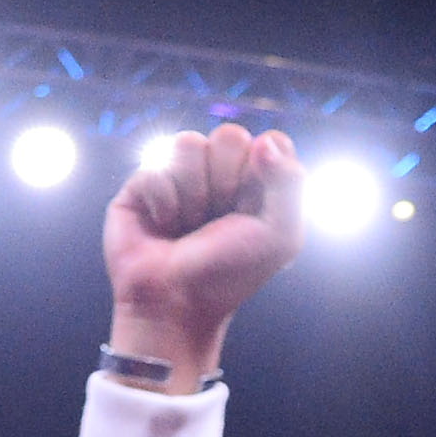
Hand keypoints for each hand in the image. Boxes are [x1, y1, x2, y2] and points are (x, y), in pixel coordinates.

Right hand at [104, 125, 305, 389]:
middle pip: (230, 135)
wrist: (177, 301)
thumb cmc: (232, 273)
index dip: (265, 169)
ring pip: (189, 143)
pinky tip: (164, 226)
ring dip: (194, 194)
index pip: (271, 142)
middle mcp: (222, 175)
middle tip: (221, 218)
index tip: (257, 207)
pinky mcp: (145, 180)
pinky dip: (164, 203)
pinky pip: (155, 166)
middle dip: (228, 180)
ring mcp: (182, 175)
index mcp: (261, 185)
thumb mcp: (281, 236)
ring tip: (191, 224)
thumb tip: (267, 140)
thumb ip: (291, 185)